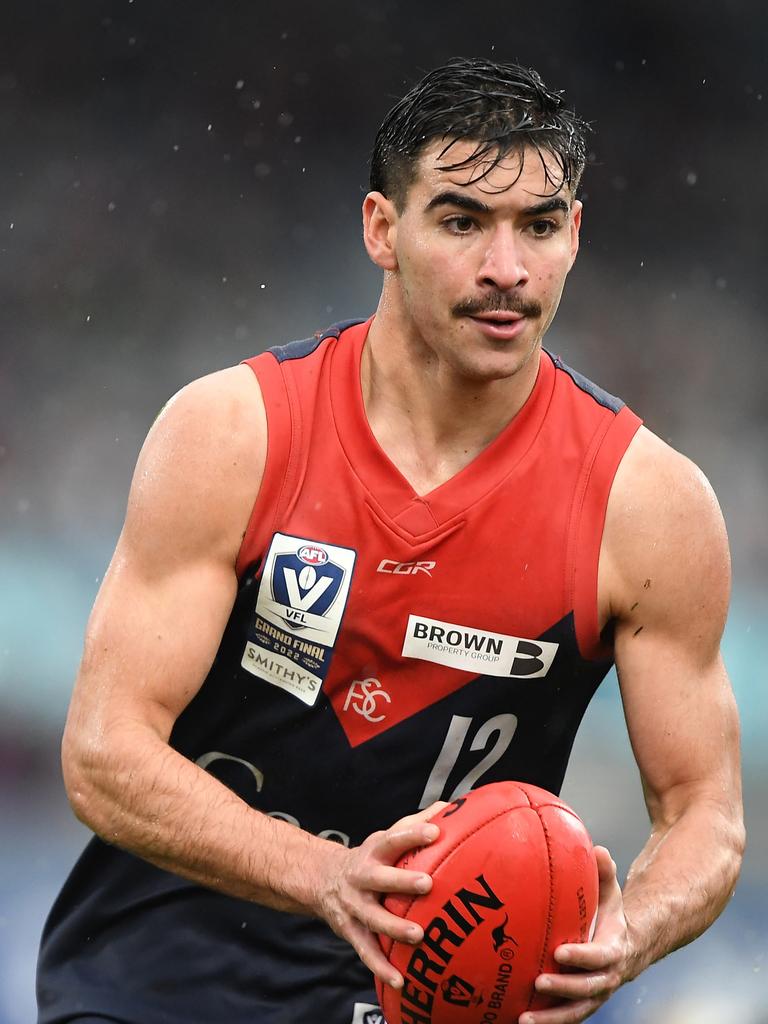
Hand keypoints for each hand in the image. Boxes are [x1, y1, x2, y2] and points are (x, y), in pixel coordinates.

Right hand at [315, 803, 446, 987]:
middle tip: (427, 883)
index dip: (413, 834)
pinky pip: (366, 951)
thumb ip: (416, 824)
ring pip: (373, 918)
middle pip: (380, 878)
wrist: (322, 879)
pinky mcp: (350, 930)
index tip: (435, 832)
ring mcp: (354, 905)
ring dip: (394, 928)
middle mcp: (362, 877)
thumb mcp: (386, 837)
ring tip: (419, 936)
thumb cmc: (370, 858)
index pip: (393, 839)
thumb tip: (451, 806)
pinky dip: (381, 967)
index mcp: (374, 851)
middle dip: (402, 881)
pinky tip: (400, 980)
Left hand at [520, 846, 631, 1023]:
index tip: (559, 953)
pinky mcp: (580, 1005)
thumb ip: (605, 872)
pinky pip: (564, 1018)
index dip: (582, 957)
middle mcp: (605, 978)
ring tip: (524, 1020)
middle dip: (563, 989)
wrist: (626, 949)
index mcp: (613, 950)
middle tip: (538, 982)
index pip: (600, 957)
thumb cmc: (610, 916)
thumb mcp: (611, 893)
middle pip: (587, 990)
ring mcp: (593, 995)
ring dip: (551, 1019)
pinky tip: (518, 1022)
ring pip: (575, 1012)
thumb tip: (598, 849)